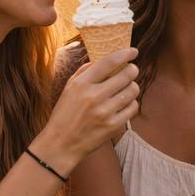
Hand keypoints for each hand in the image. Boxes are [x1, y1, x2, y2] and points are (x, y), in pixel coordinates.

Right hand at [37, 47, 139, 169]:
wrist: (61, 144)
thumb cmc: (65, 114)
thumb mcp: (69, 88)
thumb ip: (86, 71)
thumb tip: (106, 59)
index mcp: (81, 84)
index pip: (109, 62)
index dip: (125, 54)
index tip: (133, 51)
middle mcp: (94, 97)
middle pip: (126, 74)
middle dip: (132, 70)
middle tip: (131, 71)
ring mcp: (105, 112)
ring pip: (133, 90)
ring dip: (132, 87)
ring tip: (126, 89)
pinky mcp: (113, 126)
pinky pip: (133, 107)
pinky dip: (131, 103)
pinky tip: (124, 103)